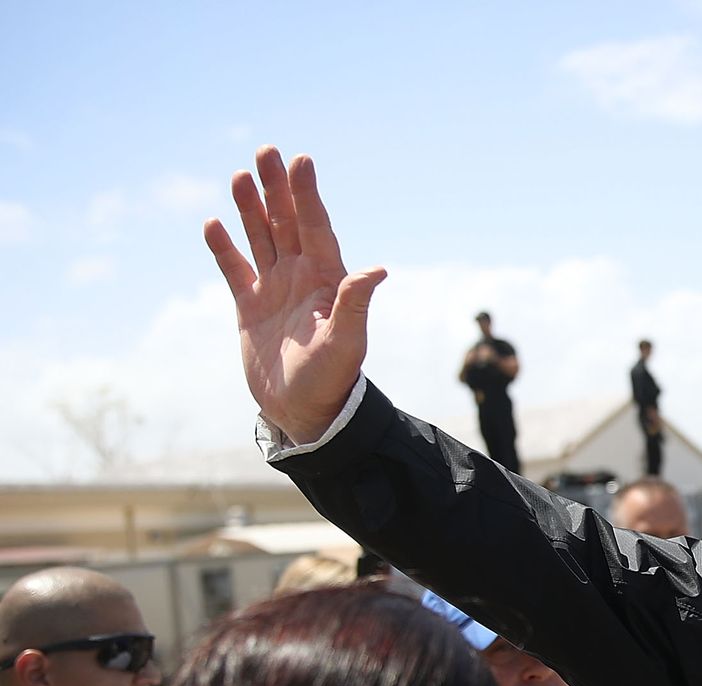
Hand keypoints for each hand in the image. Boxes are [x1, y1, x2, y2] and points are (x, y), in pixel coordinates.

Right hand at [205, 147, 385, 443]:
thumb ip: (356, 303)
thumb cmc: (333, 378)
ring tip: (240, 176)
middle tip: (265, 151)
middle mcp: (301, 277)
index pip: (315, 227)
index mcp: (328, 279)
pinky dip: (223, 248)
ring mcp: (274, 289)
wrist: (306, 410)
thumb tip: (379, 270)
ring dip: (250, 209)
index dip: (307, 195)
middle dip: (276, 188)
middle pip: (286, 223)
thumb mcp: (347, 341)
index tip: (301, 161)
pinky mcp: (250, 307)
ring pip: (260, 238)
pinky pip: (234, 270)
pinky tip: (213, 224)